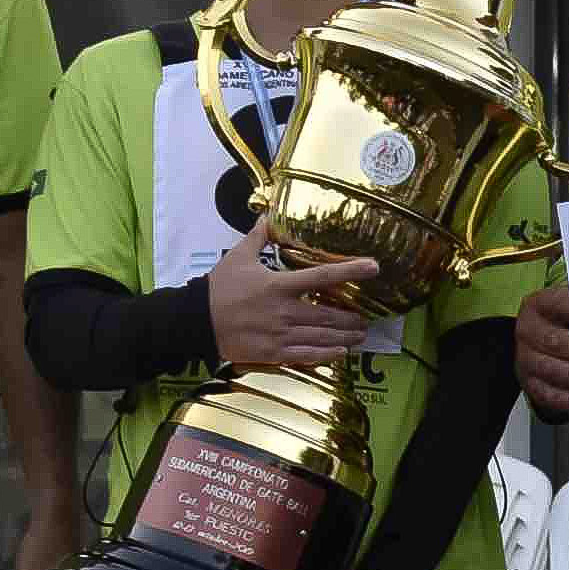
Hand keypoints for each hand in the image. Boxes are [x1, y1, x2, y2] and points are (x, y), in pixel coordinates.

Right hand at [209, 218, 379, 372]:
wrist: (194, 322)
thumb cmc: (217, 288)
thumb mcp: (238, 257)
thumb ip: (259, 236)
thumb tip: (268, 214)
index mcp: (279, 285)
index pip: (323, 276)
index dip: (351, 271)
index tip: (374, 267)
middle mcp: (284, 310)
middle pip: (329, 314)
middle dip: (352, 318)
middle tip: (368, 318)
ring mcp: (279, 334)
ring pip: (322, 337)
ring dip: (346, 337)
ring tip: (360, 336)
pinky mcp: (273, 352)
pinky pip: (306, 355)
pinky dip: (327, 355)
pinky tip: (341, 353)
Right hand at [516, 285, 568, 418]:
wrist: (538, 343)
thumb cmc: (564, 323)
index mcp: (540, 305)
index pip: (558, 303)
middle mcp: (528, 331)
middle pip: (555, 341)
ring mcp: (525, 358)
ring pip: (551, 369)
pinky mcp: (529, 381)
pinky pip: (544, 393)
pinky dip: (563, 398)